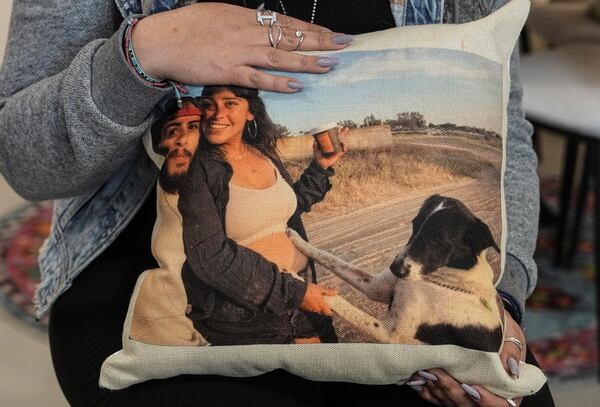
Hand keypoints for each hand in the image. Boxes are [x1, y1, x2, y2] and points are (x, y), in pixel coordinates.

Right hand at [132, 3, 352, 91]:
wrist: (159, 40)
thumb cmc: (186, 28)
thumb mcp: (218, 15)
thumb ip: (242, 22)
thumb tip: (261, 24)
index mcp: (244, 17)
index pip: (285, 23)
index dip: (310, 28)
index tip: (331, 33)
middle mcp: (246, 32)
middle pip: (289, 37)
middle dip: (320, 41)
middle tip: (345, 44)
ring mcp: (238, 52)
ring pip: (279, 56)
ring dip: (306, 61)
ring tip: (330, 65)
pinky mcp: (227, 71)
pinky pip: (257, 78)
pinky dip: (277, 81)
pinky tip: (296, 85)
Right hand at [300, 283, 336, 314]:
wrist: (298, 291)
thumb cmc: (309, 290)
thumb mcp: (320, 289)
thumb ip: (328, 292)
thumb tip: (335, 292)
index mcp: (322, 305)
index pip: (328, 313)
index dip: (330, 310)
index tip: (331, 307)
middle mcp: (316, 309)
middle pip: (322, 311)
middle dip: (323, 307)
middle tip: (323, 301)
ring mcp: (310, 309)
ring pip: (315, 310)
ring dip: (316, 306)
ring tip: (315, 299)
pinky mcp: (305, 308)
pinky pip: (310, 308)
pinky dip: (310, 305)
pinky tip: (310, 299)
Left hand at [314, 127, 348, 167]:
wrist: (321, 164)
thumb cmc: (318, 156)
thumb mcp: (315, 149)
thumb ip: (315, 146)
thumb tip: (315, 141)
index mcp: (329, 142)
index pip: (333, 135)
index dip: (336, 131)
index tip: (339, 127)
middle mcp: (334, 144)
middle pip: (339, 137)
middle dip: (343, 132)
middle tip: (346, 128)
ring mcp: (337, 149)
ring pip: (342, 144)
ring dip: (343, 142)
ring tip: (342, 143)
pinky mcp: (339, 154)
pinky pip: (343, 150)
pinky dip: (344, 149)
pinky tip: (344, 148)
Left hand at [406, 309, 525, 405]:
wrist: (486, 320)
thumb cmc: (501, 327)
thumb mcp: (510, 333)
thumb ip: (510, 350)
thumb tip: (510, 368)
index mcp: (508, 387)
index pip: (501, 405)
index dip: (486, 401)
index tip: (471, 387)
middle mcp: (488, 394)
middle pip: (471, 405)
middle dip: (453, 391)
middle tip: (438, 374)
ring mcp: (468, 394)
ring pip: (452, 402)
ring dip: (438, 390)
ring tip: (426, 372)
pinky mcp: (452, 389)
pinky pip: (438, 398)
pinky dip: (428, 391)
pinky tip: (419, 379)